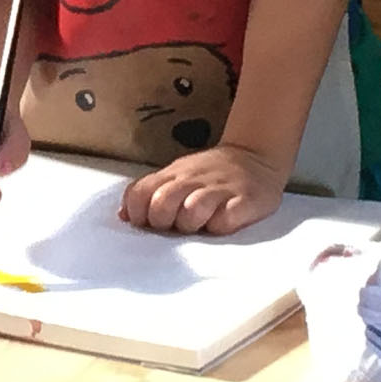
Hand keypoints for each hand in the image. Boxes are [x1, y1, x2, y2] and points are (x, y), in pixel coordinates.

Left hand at [121, 143, 284, 234]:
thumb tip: (123, 216)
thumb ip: (150, 193)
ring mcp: (219, 190)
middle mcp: (192, 180)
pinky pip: (225, 220)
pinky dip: (220, 226)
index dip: (137, 213)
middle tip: (176, 225)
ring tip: (200, 225)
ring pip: (191, 212)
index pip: (139, 193)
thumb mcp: (176, 175)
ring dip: (191, 224)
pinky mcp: (245, 201)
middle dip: (163, 222)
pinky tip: (223, 222)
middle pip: (161, 205)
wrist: (256, 155)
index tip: (147, 223)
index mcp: (172, 175)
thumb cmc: (209, 174)